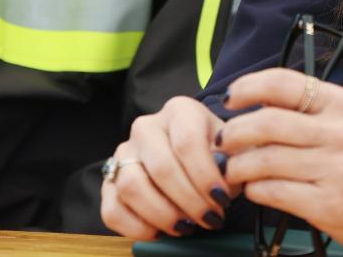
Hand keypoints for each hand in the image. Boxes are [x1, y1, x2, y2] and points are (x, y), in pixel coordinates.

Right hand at [100, 95, 233, 239]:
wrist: (191, 157)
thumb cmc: (215, 153)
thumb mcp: (231, 149)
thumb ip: (233, 161)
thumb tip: (223, 180)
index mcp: (179, 110)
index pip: (188, 142)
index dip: (205, 175)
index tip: (222, 199)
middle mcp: (146, 127)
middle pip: (161, 167)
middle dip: (189, 201)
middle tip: (209, 219)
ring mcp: (123, 154)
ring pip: (132, 187)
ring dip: (163, 215)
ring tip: (187, 226)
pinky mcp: (109, 181)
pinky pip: (112, 210)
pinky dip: (137, 228)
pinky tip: (161, 232)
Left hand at [218, 67, 342, 254]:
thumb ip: (308, 109)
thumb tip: (255, 102)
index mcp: (341, 104)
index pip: (283, 83)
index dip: (247, 88)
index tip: (230, 100)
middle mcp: (339, 132)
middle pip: (265, 123)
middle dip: (233, 133)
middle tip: (224, 142)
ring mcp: (334, 168)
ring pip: (263, 160)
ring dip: (237, 166)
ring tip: (233, 170)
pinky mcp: (327, 203)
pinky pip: (272, 192)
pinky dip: (254, 190)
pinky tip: (255, 189)